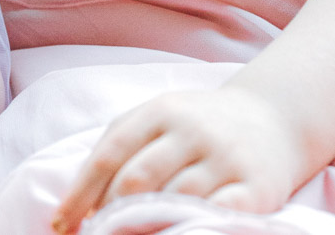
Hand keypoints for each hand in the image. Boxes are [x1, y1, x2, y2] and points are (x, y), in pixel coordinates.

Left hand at [52, 83, 306, 231]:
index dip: (81, 193)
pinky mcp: (256, 187)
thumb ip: (121, 149)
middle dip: (111, 214)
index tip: (62, 224)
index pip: (109, 154)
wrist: (272, 119)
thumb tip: (84, 204)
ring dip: (147, 227)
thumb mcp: (158, 119)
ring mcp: (225, 157)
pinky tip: (179, 234)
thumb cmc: (199, 126)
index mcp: (159, 111)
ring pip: (175, 199)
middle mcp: (191, 130)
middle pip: (137, 179)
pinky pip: (219, 213)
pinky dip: (194, 228)